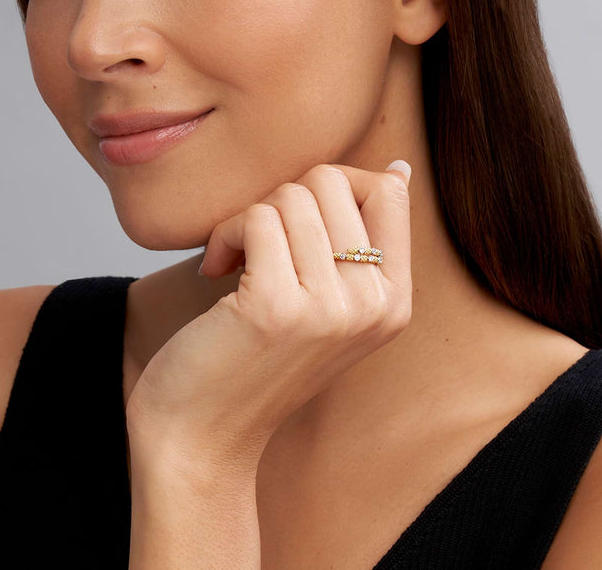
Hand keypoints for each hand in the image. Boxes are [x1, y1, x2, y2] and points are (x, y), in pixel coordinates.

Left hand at [126, 162, 412, 471]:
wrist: (204, 433)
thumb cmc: (257, 358)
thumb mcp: (329, 305)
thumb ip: (361, 244)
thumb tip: (397, 169)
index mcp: (393, 302)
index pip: (389, 193)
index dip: (334, 185)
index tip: (298, 219)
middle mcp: (373, 306)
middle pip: (333, 183)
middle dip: (283, 199)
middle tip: (260, 242)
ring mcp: (330, 307)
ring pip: (291, 196)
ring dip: (248, 219)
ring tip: (237, 260)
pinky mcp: (278, 306)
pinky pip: (257, 218)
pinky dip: (226, 234)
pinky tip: (216, 269)